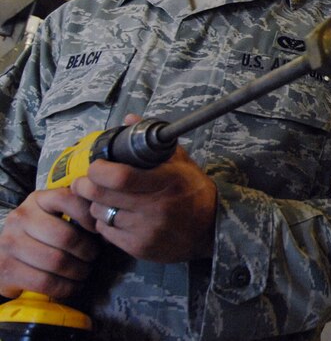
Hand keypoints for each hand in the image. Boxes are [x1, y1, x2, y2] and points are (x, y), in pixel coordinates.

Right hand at [0, 188, 98, 298]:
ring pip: (56, 261)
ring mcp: (9, 243)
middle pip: (66, 237)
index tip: (99, 231)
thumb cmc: (41, 235)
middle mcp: (21, 217)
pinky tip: (73, 286)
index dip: (89, 216)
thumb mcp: (56, 216)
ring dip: (78, 271)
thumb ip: (79, 213)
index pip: (68, 200)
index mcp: (37, 200)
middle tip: (93, 258)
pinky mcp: (6, 269)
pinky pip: (45, 282)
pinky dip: (65, 287)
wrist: (6, 256)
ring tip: (84, 272)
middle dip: (87, 251)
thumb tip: (107, 225)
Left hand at [70, 115, 217, 262]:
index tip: (96, 165)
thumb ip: (152, 143)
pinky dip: (105, 223)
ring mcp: (145, 230)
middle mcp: (155, 207)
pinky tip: (115, 216)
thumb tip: (128, 119)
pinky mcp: (139, 248)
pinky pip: (106, 233)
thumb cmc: (193, 191)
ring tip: (104, 199)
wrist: (210, 229)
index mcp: (166, 181)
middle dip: (86, 186)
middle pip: (102, 196)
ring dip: (97, 205)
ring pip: (100, 215)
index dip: (99, 169)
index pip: (120, 177)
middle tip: (85, 181)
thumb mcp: (181, 162)